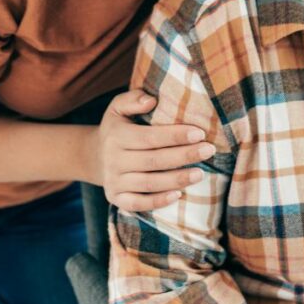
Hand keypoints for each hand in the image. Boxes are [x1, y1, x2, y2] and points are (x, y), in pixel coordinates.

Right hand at [92, 89, 215, 211]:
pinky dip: (158, 201)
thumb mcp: (118, 107)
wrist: (94, 156)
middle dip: (184, 156)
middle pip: (153, 161)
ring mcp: (114, 181)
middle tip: (209, 150)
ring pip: (149, 183)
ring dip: (177, 179)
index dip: (175, 135)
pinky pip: (137, 204)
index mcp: (117, 136)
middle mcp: (114, 160)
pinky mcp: (116, 198)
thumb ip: (133, 98)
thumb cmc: (117, 127)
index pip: (149, 137)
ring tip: (200, 174)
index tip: (199, 133)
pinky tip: (178, 195)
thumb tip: (152, 100)